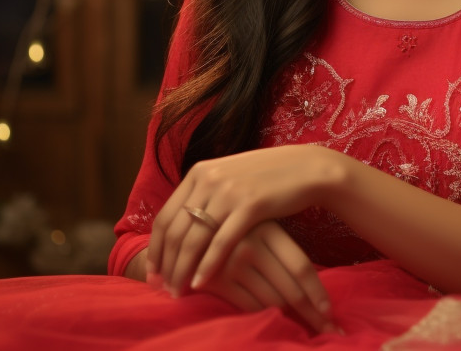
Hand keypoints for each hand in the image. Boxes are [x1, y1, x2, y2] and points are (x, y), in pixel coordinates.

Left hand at [147, 144, 344, 296]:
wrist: (306, 169)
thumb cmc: (268, 177)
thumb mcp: (229, 176)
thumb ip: (205, 194)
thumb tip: (183, 222)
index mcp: (199, 172)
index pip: (165, 216)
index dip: (155, 247)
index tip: (154, 270)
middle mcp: (209, 178)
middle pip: (176, 230)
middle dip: (166, 264)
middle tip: (163, 287)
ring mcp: (229, 191)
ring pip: (194, 239)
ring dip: (182, 269)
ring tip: (179, 290)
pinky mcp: (251, 205)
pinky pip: (221, 242)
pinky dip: (208, 265)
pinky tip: (201, 282)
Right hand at [165, 219, 336, 333]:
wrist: (190, 230)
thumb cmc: (238, 231)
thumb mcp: (262, 231)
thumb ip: (283, 256)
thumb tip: (316, 294)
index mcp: (269, 229)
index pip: (301, 267)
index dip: (318, 293)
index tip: (331, 314)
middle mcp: (251, 245)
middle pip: (291, 290)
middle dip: (312, 315)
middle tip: (331, 330)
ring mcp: (232, 263)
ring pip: (271, 301)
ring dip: (289, 318)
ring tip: (310, 327)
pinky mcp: (216, 280)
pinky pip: (250, 307)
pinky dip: (262, 314)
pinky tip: (271, 318)